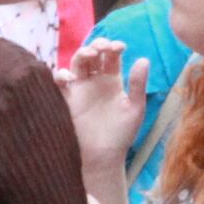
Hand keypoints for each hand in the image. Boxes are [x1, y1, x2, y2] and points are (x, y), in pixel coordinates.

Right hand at [59, 39, 149, 167]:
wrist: (103, 157)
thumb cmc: (121, 134)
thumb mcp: (135, 109)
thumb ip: (138, 85)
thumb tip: (144, 59)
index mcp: (112, 80)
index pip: (112, 56)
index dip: (114, 47)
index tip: (120, 47)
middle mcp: (95, 80)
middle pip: (93, 55)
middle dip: (97, 46)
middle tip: (104, 47)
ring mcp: (80, 88)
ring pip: (77, 63)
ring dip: (82, 54)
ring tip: (91, 54)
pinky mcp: (67, 99)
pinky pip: (60, 82)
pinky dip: (60, 75)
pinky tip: (69, 76)